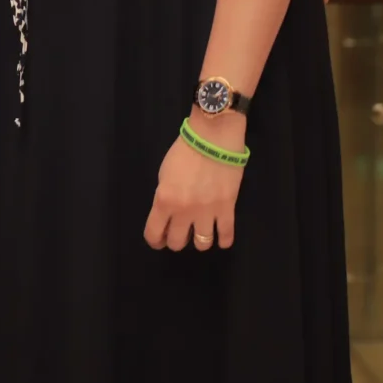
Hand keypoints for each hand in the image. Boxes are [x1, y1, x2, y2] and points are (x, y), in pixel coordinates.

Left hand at [145, 126, 243, 253]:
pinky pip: (227, 235)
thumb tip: (169, 214)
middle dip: (176, 240)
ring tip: (201, 232)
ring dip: (199, 241)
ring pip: (202, 245)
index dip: (155, 241)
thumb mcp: (164, 174)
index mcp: (164, 200)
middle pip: (177, 243)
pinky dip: (224, 240)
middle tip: (181, 232)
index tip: (159, 239)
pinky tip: (220, 237)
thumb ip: (165, 197)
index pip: (154, 234)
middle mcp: (184, 211)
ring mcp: (207, 212)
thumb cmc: (185, 151)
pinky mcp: (228, 208)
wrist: (213, 137)